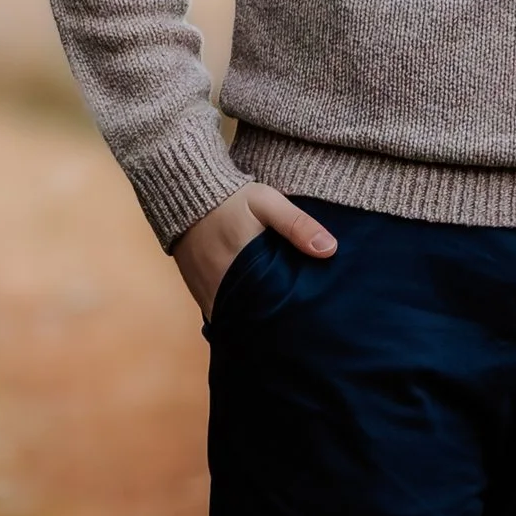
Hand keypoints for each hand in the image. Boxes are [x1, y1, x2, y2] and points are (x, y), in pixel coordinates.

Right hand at [170, 182, 335, 317]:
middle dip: (271, 320)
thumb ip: (297, 225)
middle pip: (251, 316)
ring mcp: (205, 292)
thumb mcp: (267, 203)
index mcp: (239, 268)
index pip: (267, 307)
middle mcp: (218, 287)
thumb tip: (330, 250)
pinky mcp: (197, 290)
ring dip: (252, 317)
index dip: (286, 315)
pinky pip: (220, 310)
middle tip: (295, 322)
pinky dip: (236, 310)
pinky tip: (255, 308)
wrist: (186, 193)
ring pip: (235, 316)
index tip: (305, 317)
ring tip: (278, 319)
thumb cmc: (231, 199)